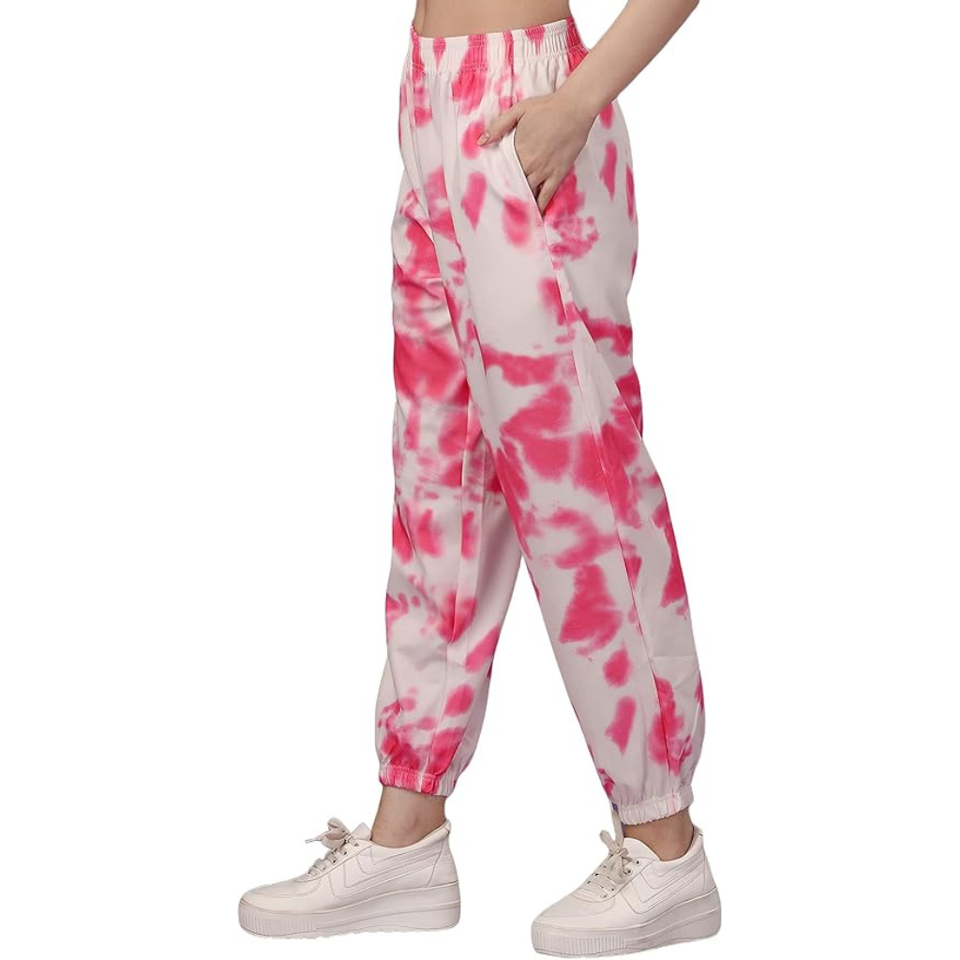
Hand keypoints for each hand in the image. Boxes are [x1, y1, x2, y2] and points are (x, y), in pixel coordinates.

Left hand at [479, 91, 596, 213]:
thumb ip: (498, 126)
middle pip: (513, 184)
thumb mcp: (518, 111)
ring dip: (520, 202)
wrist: (575, 108)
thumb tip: (480, 142)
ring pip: (528, 192)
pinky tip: (535, 215)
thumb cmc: (546, 107)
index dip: (494, 180)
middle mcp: (529, 163)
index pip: (501, 170)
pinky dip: (540, 206)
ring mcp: (544, 170)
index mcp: (517, 149)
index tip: (487, 190)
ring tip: (512, 215)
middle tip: (497, 208)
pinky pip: (547, 195)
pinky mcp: (558, 174)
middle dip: (506, 194)